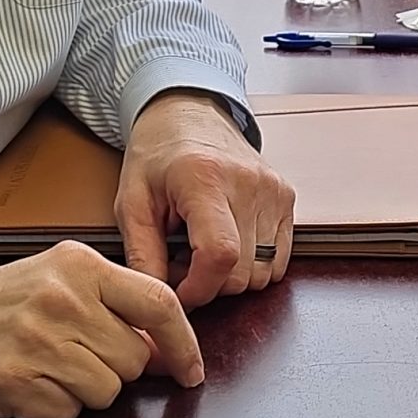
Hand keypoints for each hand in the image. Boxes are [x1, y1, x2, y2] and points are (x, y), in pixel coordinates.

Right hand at [0, 241, 201, 417]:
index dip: (184, 343)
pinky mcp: (13, 381)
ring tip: (46, 367)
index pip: (159, 303)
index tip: (191, 369)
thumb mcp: (53, 278)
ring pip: (106, 391)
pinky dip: (53, 407)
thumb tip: (164, 345)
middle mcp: (62, 299)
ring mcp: (38, 341)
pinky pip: (68, 412)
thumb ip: (109, 301)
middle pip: (134, 358)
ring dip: (84, 391)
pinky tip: (26, 384)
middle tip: (74, 356)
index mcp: (79, 265)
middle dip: (115, 369)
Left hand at [117, 91, 296, 307]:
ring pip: (263, 272)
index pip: (220, 254)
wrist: (188, 113)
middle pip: (243, 271)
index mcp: (204, 179)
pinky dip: (253, 265)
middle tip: (180, 264)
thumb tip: (156, 304)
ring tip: (202, 251)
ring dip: (231, 277)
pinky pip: (279, 259)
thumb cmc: (157, 156)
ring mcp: (273, 189)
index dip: (198, 289)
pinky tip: (227, 243)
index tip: (177, 292)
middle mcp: (248, 182)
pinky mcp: (286, 196)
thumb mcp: (132, 203)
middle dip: (209, 284)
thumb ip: (142, 256)